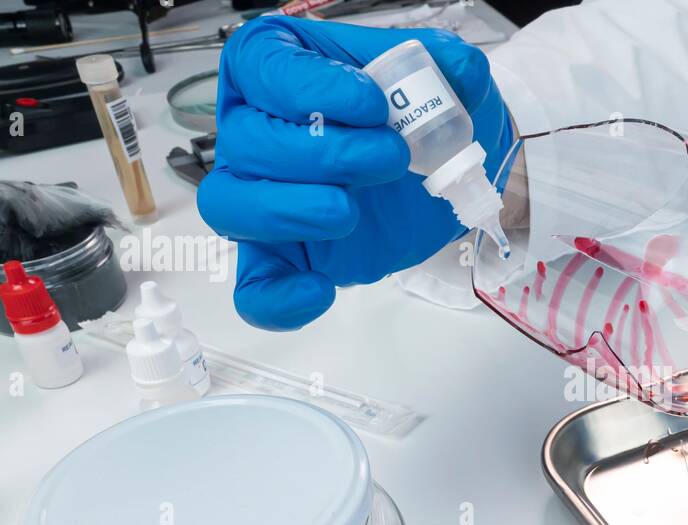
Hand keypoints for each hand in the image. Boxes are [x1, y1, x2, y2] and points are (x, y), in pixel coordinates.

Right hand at [197, 17, 513, 330]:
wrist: (450, 175)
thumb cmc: (428, 115)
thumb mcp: (448, 80)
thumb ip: (450, 65)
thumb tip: (457, 68)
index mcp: (281, 67)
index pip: (262, 64)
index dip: (310, 86)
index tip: (372, 105)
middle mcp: (257, 128)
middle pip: (247, 140)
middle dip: (323, 153)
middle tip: (390, 159)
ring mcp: (264, 195)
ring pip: (231, 204)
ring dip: (289, 210)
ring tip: (349, 213)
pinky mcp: (286, 253)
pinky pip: (254, 284)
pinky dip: (276, 297)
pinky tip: (320, 291)